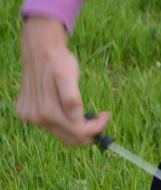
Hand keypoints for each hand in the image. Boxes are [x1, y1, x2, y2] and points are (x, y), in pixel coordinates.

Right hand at [17, 16, 108, 145]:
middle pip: (71, 138)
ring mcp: (30, 118)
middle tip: (99, 119)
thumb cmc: (60, 63)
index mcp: (48, 110)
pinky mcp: (26, 115)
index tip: (106, 114)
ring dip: (76, 128)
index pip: (79, 131)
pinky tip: (65, 108)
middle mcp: (37, 117)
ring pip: (62, 135)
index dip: (97, 127)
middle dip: (89, 132)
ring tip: (84, 113)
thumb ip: (71, 98)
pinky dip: (63, 122)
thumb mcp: (69, 76)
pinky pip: (51, 127)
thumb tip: (76, 117)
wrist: (40, 51)